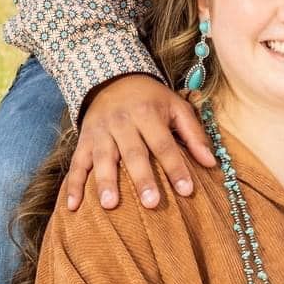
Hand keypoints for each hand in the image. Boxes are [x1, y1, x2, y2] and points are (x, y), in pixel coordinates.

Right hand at [65, 75, 215, 211]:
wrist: (112, 78)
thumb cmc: (151, 99)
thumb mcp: (176, 107)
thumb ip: (194, 135)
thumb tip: (211, 163)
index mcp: (148, 113)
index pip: (164, 144)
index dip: (176, 167)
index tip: (187, 190)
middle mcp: (123, 122)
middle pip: (133, 153)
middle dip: (142, 178)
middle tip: (151, 204)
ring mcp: (100, 132)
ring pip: (102, 158)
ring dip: (105, 182)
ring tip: (110, 205)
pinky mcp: (83, 140)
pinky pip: (77, 163)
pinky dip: (73, 184)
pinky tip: (72, 206)